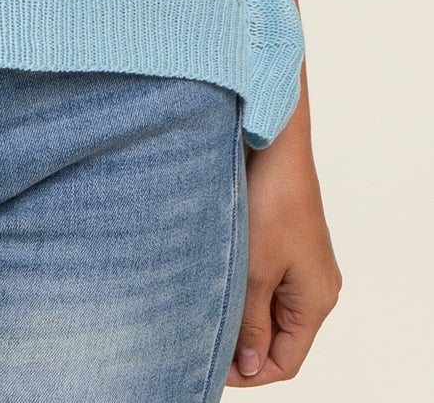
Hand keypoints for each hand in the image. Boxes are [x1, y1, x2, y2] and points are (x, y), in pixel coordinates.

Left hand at [226, 132, 342, 384]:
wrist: (275, 145)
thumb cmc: (270, 202)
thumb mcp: (255, 272)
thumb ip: (251, 324)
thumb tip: (249, 367)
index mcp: (316, 301)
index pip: (285, 362)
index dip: (250, 372)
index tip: (212, 366)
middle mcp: (316, 288)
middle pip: (279, 338)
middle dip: (242, 344)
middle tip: (201, 339)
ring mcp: (304, 267)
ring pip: (270, 311)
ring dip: (241, 314)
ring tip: (205, 310)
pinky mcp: (289, 246)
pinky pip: (268, 284)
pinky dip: (245, 290)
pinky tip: (217, 281)